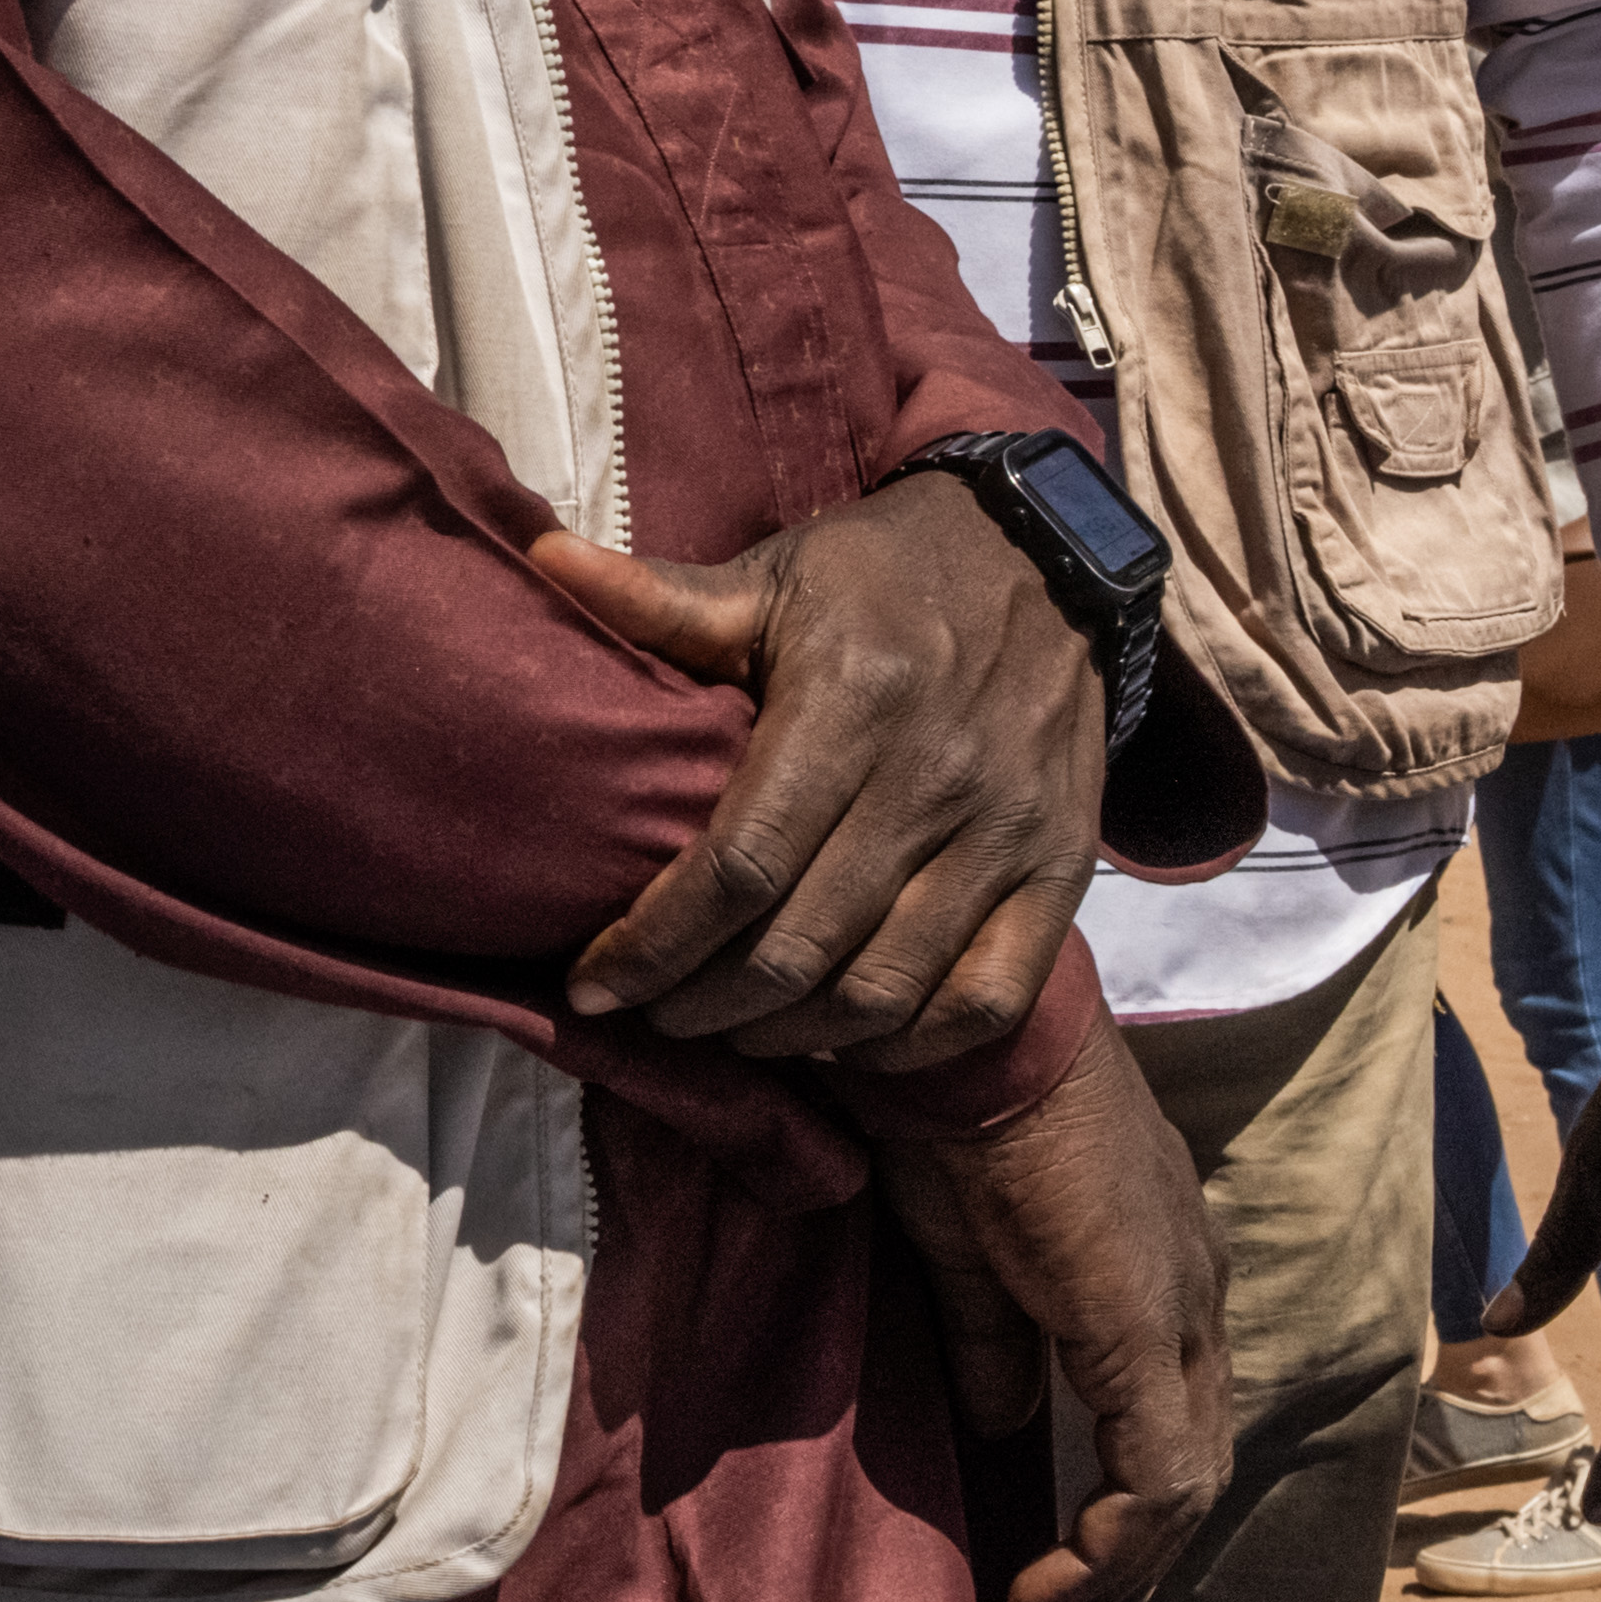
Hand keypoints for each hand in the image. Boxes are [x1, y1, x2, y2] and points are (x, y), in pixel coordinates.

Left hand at [539, 477, 1107, 1065]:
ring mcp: (1006, 833)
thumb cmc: (887, 578)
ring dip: (789, 1032)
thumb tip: (537, 559)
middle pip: (798, 946)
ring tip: (733, 1029)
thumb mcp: (775, 576)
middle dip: (702, 1004)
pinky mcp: (1063, 869)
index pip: (738, 866)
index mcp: (854, 703)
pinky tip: (847, 1035)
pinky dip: (908, 1043)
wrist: (1051, 562)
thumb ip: (662, 602)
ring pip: (883, 988)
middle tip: (652, 1013)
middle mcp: (937, 778)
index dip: (653, 944)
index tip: (592, 985)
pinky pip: (986, 997)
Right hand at [887, 1031, 1233, 1601]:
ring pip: (1184, 1488)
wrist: (966, 1037)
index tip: (1032, 1585)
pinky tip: (1043, 1597)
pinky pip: (1157, 1475)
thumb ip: (999, 1343)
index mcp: (1159, 1279)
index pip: (1167, 1425)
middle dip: (1120, 1570)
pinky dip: (1107, 1550)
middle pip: (1189, 1470)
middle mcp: (1195, 1301)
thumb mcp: (972, 1257)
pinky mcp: (1147, 1328)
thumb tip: (1003, 1425)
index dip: (1111, 1519)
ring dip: (1110, 1580)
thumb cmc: (958, 1117)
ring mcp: (1183, 1314)